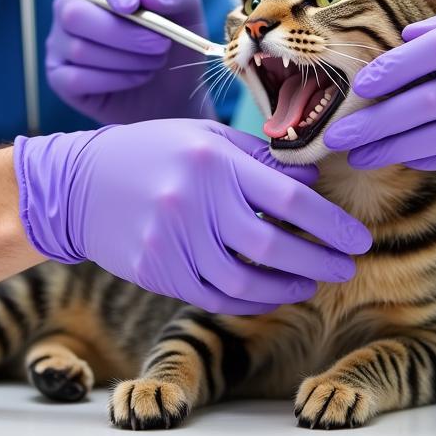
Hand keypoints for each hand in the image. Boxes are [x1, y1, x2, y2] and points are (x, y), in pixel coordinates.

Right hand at [14, 119, 372, 313]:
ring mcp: (172, 241)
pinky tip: (271, 293)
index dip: (330, 223)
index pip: (288, 198)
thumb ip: (256, 157)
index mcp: (212, 160)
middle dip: (320, 260)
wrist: (79, 185)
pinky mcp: (156, 272)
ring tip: (313, 281)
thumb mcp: (203, 136)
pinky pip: (214, 296)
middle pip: (272, 244)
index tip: (356, 237)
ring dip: (288, 285)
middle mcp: (193, 201)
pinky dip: (250, 299)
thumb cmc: (152, 151)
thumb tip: (310, 184)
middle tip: (348, 266)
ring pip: (245, 280)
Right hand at [45, 0, 213, 123]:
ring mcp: (60, 39)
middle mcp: (74, 2)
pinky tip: (135, 78)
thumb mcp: (188, 14)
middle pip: (75, 11)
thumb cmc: (175, 45)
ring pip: (79, 48)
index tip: (133, 5)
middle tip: (160, 46)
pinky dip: (115, 80)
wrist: (172, 91)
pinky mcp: (58, 75)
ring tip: (153, 63)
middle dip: (125, 34)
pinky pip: (75, 78)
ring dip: (128, 60)